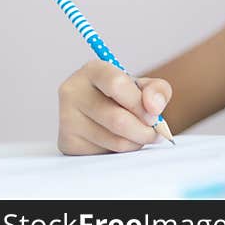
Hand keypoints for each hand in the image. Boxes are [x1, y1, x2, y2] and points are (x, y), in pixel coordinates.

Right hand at [57, 58, 172, 154]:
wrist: (101, 115)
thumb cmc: (126, 96)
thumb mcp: (145, 87)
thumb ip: (157, 90)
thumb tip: (154, 108)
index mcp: (93, 70)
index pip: (116, 84)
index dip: (140, 104)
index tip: (155, 116)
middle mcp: (73, 92)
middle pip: (116, 118)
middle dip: (144, 130)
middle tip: (156, 132)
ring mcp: (66, 118)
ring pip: (114, 140)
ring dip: (137, 142)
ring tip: (141, 135)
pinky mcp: (68, 142)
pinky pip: (105, 153)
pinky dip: (123, 150)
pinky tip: (122, 140)